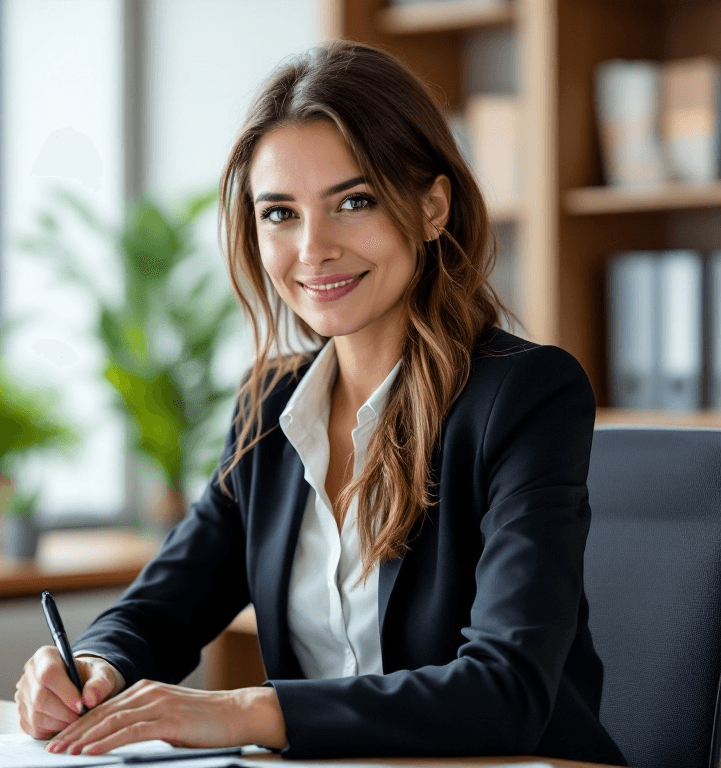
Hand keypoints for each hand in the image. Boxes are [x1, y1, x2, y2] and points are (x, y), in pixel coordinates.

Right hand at [15, 646, 124, 738]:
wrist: (84, 686)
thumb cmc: (92, 677)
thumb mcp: (103, 674)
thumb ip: (100, 683)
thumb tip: (89, 699)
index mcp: (45, 656)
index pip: (48, 673)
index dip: (65, 692)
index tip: (82, 705)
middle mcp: (29, 675)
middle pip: (40, 698)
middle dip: (65, 711)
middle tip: (82, 716)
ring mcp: (23, 697)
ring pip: (36, 716)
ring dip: (61, 723)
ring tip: (77, 718)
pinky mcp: (23, 716)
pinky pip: (36, 729)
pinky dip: (54, 730)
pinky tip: (67, 722)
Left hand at [45, 681, 287, 754]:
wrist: (237, 714)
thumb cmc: (204, 722)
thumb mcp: (168, 720)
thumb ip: (143, 724)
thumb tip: (115, 742)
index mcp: (147, 690)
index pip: (104, 708)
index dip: (79, 725)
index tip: (59, 741)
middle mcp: (149, 691)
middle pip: (102, 713)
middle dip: (73, 733)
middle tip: (51, 750)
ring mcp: (159, 703)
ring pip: (111, 721)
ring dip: (83, 740)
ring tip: (62, 755)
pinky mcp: (168, 719)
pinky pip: (130, 731)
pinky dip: (106, 743)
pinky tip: (90, 753)